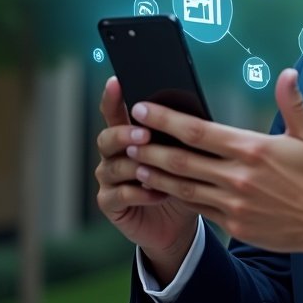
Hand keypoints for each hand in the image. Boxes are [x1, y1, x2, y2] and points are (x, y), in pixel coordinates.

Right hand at [94, 77, 199, 282]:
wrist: (179, 221)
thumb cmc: (183, 180)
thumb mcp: (186, 154)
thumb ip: (181, 135)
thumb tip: (196, 114)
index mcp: (130, 136)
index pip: (115, 112)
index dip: (112, 97)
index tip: (116, 81)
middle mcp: (114, 155)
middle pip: (107, 138)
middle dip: (124, 134)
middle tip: (144, 134)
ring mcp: (109, 179)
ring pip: (112, 166)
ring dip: (135, 166)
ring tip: (156, 167)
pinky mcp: (110, 204)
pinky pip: (118, 195)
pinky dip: (139, 193)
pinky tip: (158, 193)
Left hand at [123, 68, 302, 257]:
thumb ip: (293, 102)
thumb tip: (287, 73)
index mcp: (253, 149)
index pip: (199, 131)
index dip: (166, 120)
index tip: (143, 109)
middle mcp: (239, 177)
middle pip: (182, 161)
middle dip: (150, 148)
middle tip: (128, 137)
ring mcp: (234, 203)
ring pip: (183, 188)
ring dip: (156, 175)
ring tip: (136, 164)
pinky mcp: (234, 224)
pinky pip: (198, 208)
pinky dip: (177, 197)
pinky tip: (164, 189)